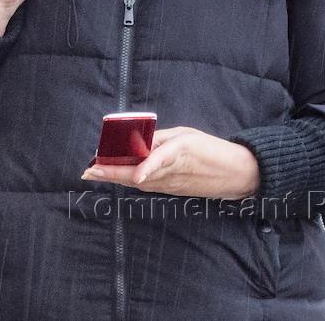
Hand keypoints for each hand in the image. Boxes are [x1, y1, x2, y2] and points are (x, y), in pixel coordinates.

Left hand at [80, 126, 260, 199]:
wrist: (236, 174)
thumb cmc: (210, 149)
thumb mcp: (185, 135)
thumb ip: (160, 139)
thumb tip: (137, 141)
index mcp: (175, 154)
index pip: (145, 161)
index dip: (123, 165)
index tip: (102, 165)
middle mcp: (169, 173)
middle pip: (134, 175)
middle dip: (110, 174)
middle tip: (87, 172)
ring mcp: (171, 185)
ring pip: (138, 182)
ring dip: (116, 178)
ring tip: (96, 173)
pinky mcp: (173, 190)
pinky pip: (148, 185)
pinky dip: (131, 181)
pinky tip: (119, 177)